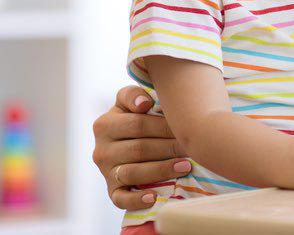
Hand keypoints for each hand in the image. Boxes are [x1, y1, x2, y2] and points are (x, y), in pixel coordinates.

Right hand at [92, 86, 190, 208]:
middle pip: (139, 149)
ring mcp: (105, 171)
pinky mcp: (111, 190)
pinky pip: (121, 199)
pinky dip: (137, 199)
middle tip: (192, 148)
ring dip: (161, 170)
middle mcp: (101, 149)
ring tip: (185, 166)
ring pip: (133, 172)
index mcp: (104, 124)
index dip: (163, 126)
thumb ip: (133, 95)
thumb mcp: (131, 101)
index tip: (185, 127)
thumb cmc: (137, 116)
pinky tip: (154, 196)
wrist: (126, 140)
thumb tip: (144, 103)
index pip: (137, 124)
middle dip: (168, 147)